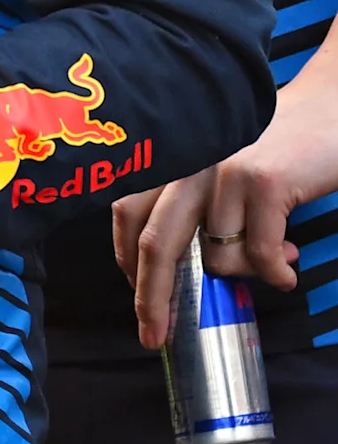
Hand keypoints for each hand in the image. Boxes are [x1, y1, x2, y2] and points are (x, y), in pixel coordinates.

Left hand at [117, 67, 337, 343]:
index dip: (126, 264)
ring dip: (243, 277)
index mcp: (172, 160)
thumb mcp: (223, 170)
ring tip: (273, 267)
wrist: (332, 106)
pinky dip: (272, 275)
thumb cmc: (279, 146)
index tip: (138, 304)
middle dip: (150, 299)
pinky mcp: (264, 181)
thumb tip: (186, 273)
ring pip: (213, 257)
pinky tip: (287, 273)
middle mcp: (187, 163)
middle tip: (155, 337)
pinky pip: (258, 253)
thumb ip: (199, 208)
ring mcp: (223, 172)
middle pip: (152, 244)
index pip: (127, 216)